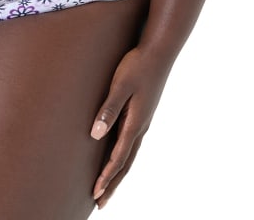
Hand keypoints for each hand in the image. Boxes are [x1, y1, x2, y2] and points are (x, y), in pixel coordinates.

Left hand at [89, 47, 170, 208]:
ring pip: (130, 155)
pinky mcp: (142, 113)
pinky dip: (124, 158)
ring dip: (118, 173)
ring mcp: (143, 121)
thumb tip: (94, 136)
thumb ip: (108, 110)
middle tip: (100, 203)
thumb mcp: (120, 86)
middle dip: (112, 183)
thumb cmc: (137, 65)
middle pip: (125, 163)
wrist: (159, 51)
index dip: (106, 177)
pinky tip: (118, 158)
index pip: (118, 157)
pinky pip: (132, 143)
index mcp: (135, 123)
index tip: (96, 194)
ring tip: (107, 187)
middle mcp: (140, 126)